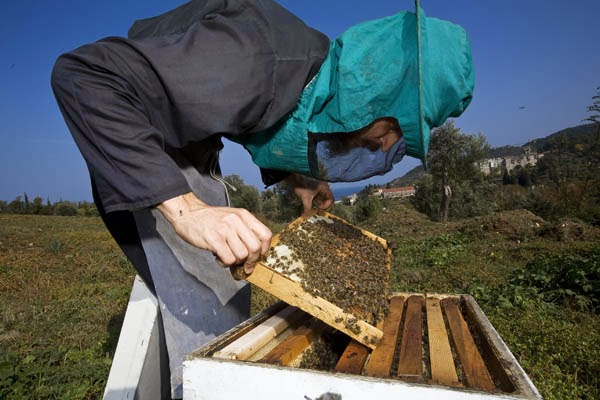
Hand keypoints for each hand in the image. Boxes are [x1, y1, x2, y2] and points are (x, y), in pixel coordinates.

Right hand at [157, 192, 271, 274]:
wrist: (187, 213)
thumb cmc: (210, 219)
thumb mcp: (232, 218)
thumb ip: (244, 231)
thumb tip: (255, 254)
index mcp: (244, 215)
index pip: (266, 234)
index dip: (264, 249)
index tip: (257, 256)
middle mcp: (237, 220)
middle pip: (256, 248)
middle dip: (251, 260)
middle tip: (243, 264)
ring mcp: (225, 229)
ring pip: (242, 255)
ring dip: (236, 262)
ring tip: (227, 257)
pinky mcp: (214, 239)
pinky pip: (228, 259)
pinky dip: (225, 263)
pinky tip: (219, 258)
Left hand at [284, 174, 333, 213]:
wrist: (294, 177)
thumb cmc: (302, 185)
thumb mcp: (305, 198)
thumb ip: (307, 208)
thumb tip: (306, 216)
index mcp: (324, 188)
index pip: (331, 199)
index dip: (326, 205)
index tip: (319, 208)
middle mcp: (324, 187)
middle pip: (327, 198)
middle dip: (322, 204)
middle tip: (316, 208)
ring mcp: (319, 186)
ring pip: (322, 197)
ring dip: (318, 202)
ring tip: (312, 205)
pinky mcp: (314, 187)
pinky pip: (317, 194)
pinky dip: (315, 199)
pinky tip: (309, 201)